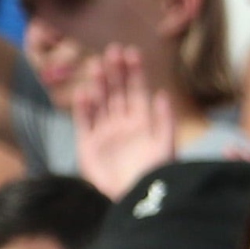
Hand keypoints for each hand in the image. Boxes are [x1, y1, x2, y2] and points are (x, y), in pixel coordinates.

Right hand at [67, 46, 181, 199]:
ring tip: (97, 66)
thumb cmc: (156, 173)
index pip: (137, 91)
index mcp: (142, 121)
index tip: (131, 52)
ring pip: (100, 103)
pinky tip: (84, 93)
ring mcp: (104, 133)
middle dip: (115, 72)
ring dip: (99, 85)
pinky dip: (83, 108)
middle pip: (116, 92)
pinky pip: (84, 123)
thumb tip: (162, 94)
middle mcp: (121, 124)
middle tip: (112, 50)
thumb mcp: (166, 146)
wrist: (135, 198)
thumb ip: (164, 120)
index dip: (134, 72)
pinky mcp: (87, 146)